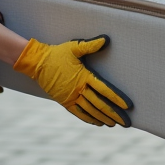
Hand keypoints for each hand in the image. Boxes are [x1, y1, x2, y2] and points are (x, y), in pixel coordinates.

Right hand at [13, 35, 132, 126]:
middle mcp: (78, 89)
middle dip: (114, 114)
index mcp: (83, 76)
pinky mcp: (64, 102)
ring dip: (103, 118)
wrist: (37, 63)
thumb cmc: (57, 53)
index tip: (128, 106)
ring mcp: (71, 97)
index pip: (104, 89)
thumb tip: (106, 39)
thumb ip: (91, 45)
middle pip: (100, 104)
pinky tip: (98, 123)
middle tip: (126, 122)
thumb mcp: (74, 47)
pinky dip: (89, 119)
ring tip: (115, 124)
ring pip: (90, 111)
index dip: (117, 98)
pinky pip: (79, 113)